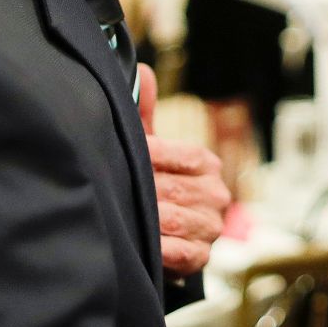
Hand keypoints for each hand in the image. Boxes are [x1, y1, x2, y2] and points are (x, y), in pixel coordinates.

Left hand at [139, 65, 229, 276]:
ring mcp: (211, 227)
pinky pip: (179, 251)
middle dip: (140, 191)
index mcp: (207, 164)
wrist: (160, 238)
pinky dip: (157, 248)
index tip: (124, 156)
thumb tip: (140, 69)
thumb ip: (146, 112)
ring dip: (144, 220)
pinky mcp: (201, 257)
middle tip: (111, 189)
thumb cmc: (151, 183)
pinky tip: (139, 243)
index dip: (153, 156)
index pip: (185, 155)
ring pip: (172, 220)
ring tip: (118, 216)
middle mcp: (216, 195)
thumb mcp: (149, 148)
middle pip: (174, 188)